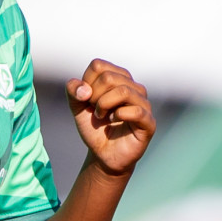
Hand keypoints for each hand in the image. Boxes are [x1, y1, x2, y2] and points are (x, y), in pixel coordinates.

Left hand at [66, 59, 155, 176]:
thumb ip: (73, 91)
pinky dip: (119, 115)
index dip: (86, 82)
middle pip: (109, 77)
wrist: (103, 154)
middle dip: (94, 95)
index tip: (87, 99)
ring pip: (124, 91)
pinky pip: (137, 111)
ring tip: (101, 116)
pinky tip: (112, 121)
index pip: (98, 66)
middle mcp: (134, 87)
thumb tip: (83, 89)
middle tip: (95, 110)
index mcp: (119, 78)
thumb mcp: (77, 107)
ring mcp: (143, 104)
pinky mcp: (149, 123)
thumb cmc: (94, 127)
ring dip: (104, 105)